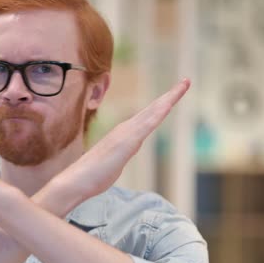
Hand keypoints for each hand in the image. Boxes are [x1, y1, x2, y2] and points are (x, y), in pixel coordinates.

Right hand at [50, 79, 190, 210]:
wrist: (76, 180)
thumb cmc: (91, 176)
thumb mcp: (111, 164)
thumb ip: (117, 156)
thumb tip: (118, 155)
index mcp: (123, 134)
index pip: (147, 117)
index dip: (161, 105)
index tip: (174, 96)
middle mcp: (125, 129)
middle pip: (153, 109)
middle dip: (170, 95)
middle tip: (186, 81)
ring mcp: (126, 134)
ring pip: (153, 112)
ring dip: (169, 98)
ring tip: (183, 85)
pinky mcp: (127, 142)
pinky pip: (147, 124)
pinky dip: (159, 112)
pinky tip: (169, 105)